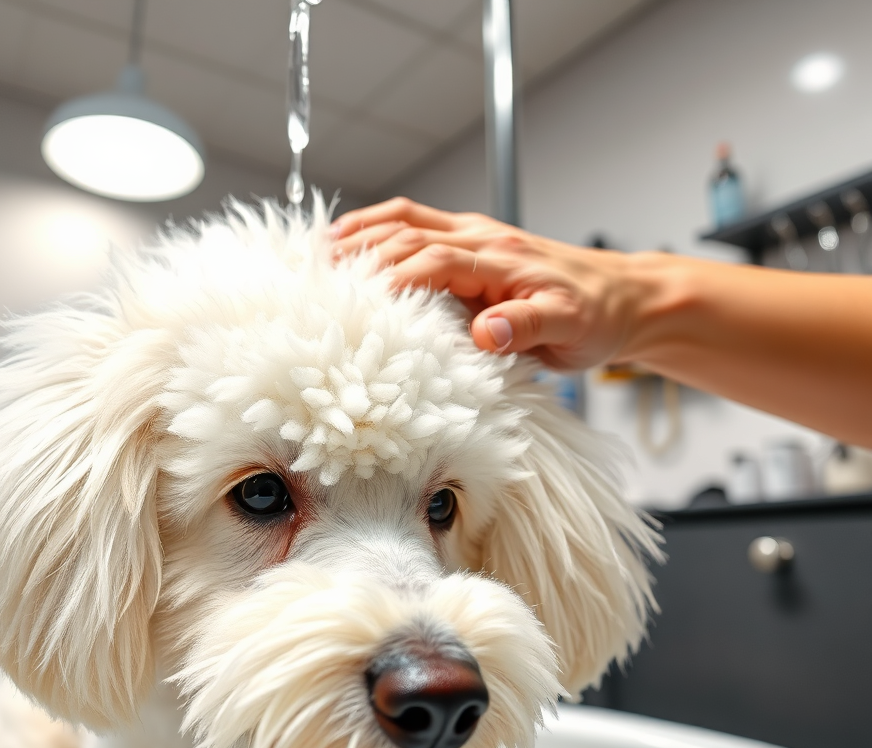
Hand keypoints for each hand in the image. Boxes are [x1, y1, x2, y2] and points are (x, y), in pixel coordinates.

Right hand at [332, 197, 644, 370]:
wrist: (625, 300)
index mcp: (500, 259)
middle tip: (318, 275)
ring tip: (320, 250)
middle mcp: (484, 240)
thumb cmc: (597, 317)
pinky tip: (357, 242)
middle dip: (361, 251)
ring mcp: (477, 238)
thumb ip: (528, 328)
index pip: (432, 261)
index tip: (357, 303)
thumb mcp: (571, 330)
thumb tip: (486, 331)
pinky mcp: (475, 246)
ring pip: (407, 220)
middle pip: (408, 232)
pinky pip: (418, 225)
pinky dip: (381, 229)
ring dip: (363, 232)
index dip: (391, 279)